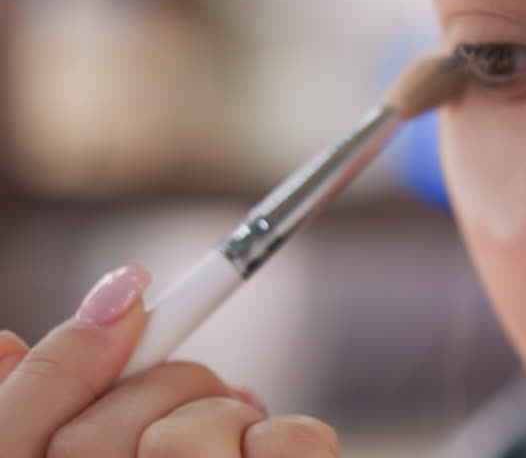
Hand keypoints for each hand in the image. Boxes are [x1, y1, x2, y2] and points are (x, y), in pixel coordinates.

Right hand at [0, 264, 339, 456]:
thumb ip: (32, 421)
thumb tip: (10, 340)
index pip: (9, 436)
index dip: (65, 358)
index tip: (131, 292)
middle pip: (95, 433)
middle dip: (155, 390)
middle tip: (184, 407)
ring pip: (191, 429)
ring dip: (221, 418)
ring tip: (225, 455)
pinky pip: (288, 442)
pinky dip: (286, 437)